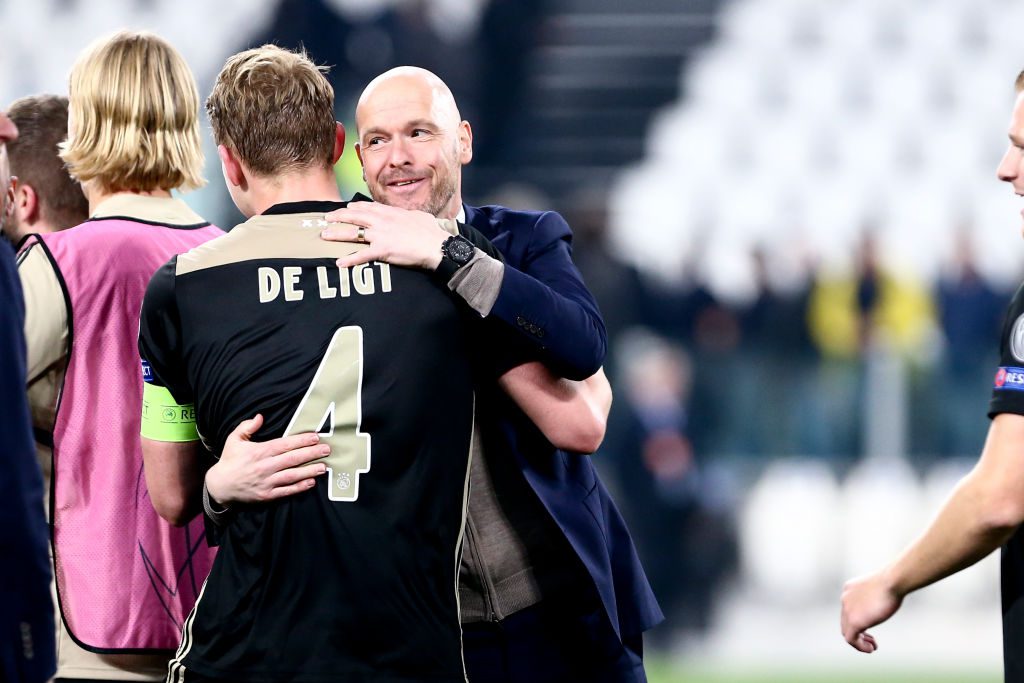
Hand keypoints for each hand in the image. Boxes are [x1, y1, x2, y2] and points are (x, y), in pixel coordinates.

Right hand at [205, 414, 328, 504]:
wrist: (219, 486)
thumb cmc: (230, 460)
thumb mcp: (234, 439)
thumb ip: (247, 426)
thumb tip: (260, 416)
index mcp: (259, 452)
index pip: (284, 445)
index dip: (301, 441)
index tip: (316, 437)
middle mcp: (264, 467)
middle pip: (292, 459)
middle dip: (311, 454)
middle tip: (327, 450)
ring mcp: (266, 482)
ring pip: (292, 476)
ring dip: (309, 471)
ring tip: (324, 467)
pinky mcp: (266, 495)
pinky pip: (286, 491)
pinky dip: (299, 487)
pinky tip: (311, 482)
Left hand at [321, 203, 449, 269]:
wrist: (436, 245)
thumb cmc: (431, 232)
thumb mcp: (418, 216)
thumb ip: (408, 215)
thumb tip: (408, 215)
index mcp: (390, 212)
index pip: (367, 207)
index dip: (354, 207)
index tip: (346, 207)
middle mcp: (381, 221)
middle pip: (354, 216)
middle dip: (338, 216)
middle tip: (326, 218)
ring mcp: (380, 235)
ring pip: (352, 233)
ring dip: (336, 234)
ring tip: (324, 236)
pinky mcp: (382, 250)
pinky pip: (362, 255)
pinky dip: (350, 259)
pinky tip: (339, 263)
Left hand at [840, 570, 902, 652]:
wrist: (892, 581)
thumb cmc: (893, 582)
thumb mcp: (880, 587)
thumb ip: (877, 595)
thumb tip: (885, 600)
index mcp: (850, 589)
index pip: (848, 609)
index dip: (860, 620)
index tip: (872, 627)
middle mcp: (845, 599)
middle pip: (846, 621)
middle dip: (859, 632)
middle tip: (872, 640)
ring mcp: (847, 610)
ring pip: (847, 632)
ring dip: (859, 642)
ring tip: (872, 647)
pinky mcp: (854, 621)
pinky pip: (851, 639)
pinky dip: (860, 646)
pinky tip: (871, 649)